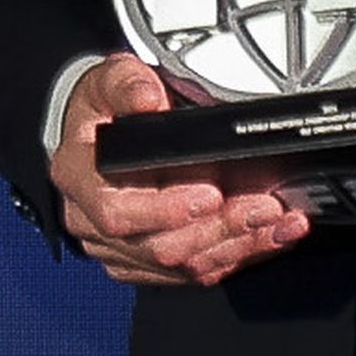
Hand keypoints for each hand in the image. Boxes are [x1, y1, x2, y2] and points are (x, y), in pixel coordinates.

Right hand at [51, 50, 310, 288]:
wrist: (96, 136)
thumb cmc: (102, 113)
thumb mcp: (107, 82)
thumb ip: (126, 85)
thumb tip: (147, 99)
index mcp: (78, 178)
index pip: (115, 210)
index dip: (165, 210)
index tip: (210, 193)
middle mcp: (90, 222)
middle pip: (157, 246)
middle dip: (218, 229)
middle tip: (262, 206)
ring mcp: (118, 249)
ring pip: (182, 266)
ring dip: (237, 244)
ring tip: (277, 221)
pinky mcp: (146, 265)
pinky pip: (195, 272)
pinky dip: (238, 254)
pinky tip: (269, 236)